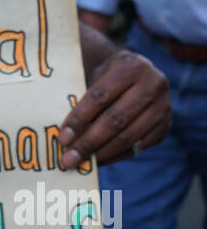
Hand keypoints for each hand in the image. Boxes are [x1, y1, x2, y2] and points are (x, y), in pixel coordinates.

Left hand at [59, 50, 170, 168]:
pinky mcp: (165, 126)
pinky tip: (98, 160)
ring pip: (128, 136)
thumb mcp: (96, 75)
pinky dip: (116, 156)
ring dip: (102, 153)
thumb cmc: (108, 76)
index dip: (80, 118)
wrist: (138, 73)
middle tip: (68, 159)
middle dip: (89, 142)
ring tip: (81, 162)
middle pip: (116, 120)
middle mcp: (153, 84)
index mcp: (131, 67)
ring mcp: (163, 107)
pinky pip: (138, 146)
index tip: (63, 138)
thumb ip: (83, 98)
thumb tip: (67, 135)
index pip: (100, 96)